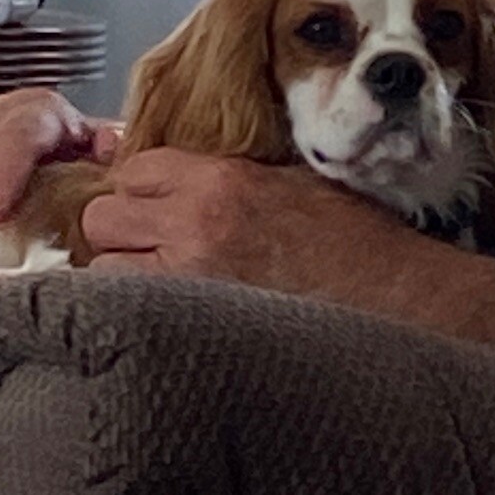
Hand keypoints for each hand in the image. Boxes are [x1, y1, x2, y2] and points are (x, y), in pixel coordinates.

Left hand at [82, 149, 422, 299]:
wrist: (392, 294)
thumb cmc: (356, 243)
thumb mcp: (291, 181)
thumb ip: (227, 178)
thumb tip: (175, 182)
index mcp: (223, 180)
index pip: (133, 168)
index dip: (138, 188)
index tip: (153, 205)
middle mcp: (196, 223)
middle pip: (101, 217)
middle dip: (118, 231)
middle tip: (148, 247)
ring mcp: (189, 279)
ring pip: (101, 270)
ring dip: (121, 275)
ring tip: (158, 286)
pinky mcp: (192, 325)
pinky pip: (126, 314)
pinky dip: (135, 313)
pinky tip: (168, 316)